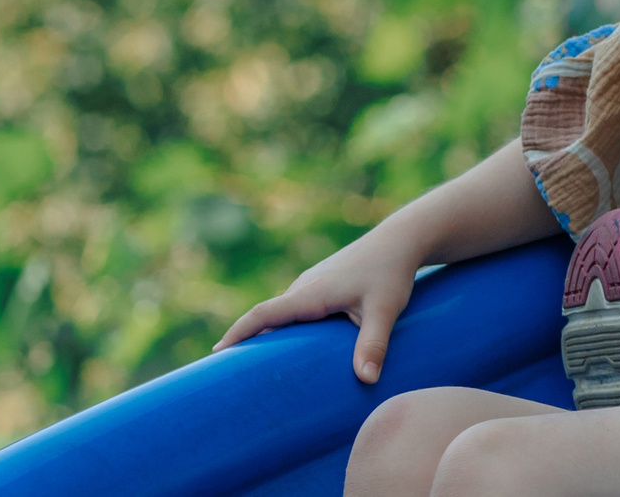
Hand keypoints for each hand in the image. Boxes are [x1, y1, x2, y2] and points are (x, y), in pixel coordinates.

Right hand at [215, 224, 427, 383]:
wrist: (403, 238)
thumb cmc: (393, 272)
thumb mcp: (386, 309)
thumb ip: (374, 344)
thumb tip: (367, 380)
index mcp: (311, 293)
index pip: (264, 314)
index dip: (238, 333)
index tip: (216, 354)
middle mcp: (305, 286)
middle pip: (267, 317)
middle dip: (245, 341)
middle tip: (224, 374)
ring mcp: (313, 283)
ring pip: (281, 313)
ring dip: (265, 334)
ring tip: (249, 368)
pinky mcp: (323, 284)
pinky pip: (294, 308)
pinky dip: (283, 326)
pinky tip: (285, 345)